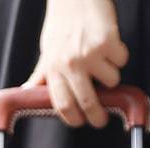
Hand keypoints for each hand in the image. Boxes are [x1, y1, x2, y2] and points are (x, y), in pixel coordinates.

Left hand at [22, 0, 129, 127]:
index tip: (81, 121)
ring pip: (111, 81)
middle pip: (88, 103)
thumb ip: (42, 74)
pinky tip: (110, 43)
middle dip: (97, 117)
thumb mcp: (47, 50)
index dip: (74, 119)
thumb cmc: (63, 23)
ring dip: (111, 74)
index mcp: (54, 67)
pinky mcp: (107, 42)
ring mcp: (90, 53)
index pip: (63, 105)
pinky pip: (121, 61)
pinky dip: (119, 55)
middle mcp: (71, 63)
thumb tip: (28, 91)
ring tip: (103, 59)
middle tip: (101, 119)